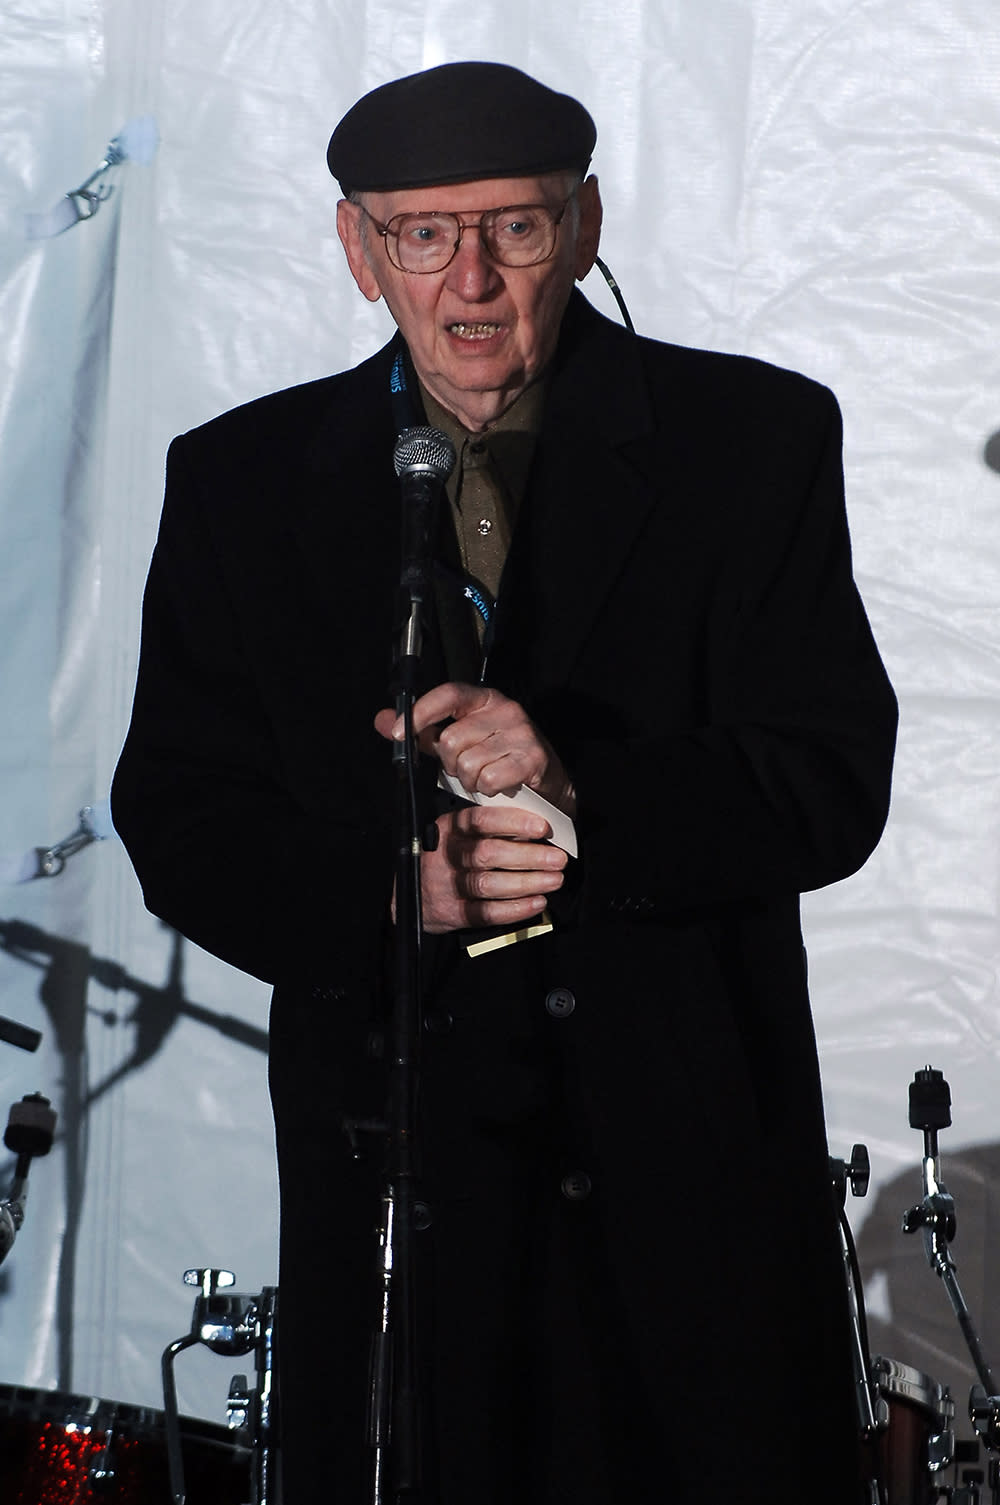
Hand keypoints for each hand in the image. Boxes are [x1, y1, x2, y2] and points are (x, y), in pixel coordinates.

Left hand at [374, 682, 576, 816]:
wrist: (546, 787)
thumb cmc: (498, 760)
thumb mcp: (458, 741)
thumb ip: (422, 732)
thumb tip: (382, 720)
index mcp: (484, 699)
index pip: (448, 694)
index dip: (420, 712)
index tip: (398, 732)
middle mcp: (505, 710)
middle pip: (451, 739)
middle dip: (451, 763)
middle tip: (466, 769)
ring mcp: (521, 733)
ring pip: (468, 763)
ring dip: (470, 781)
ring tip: (484, 779)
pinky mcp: (532, 758)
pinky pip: (488, 779)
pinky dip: (487, 790)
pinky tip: (497, 787)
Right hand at [417, 804, 566, 933]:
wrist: (411, 893)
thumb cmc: (443, 856)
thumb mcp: (457, 832)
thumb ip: (488, 828)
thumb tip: (534, 829)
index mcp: (451, 829)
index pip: (482, 821)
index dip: (514, 823)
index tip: (542, 827)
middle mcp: (448, 855)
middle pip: (489, 854)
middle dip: (529, 856)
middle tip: (557, 858)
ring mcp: (449, 885)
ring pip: (490, 884)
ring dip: (527, 882)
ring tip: (554, 880)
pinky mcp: (453, 912)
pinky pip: (487, 913)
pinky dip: (516, 909)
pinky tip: (537, 902)